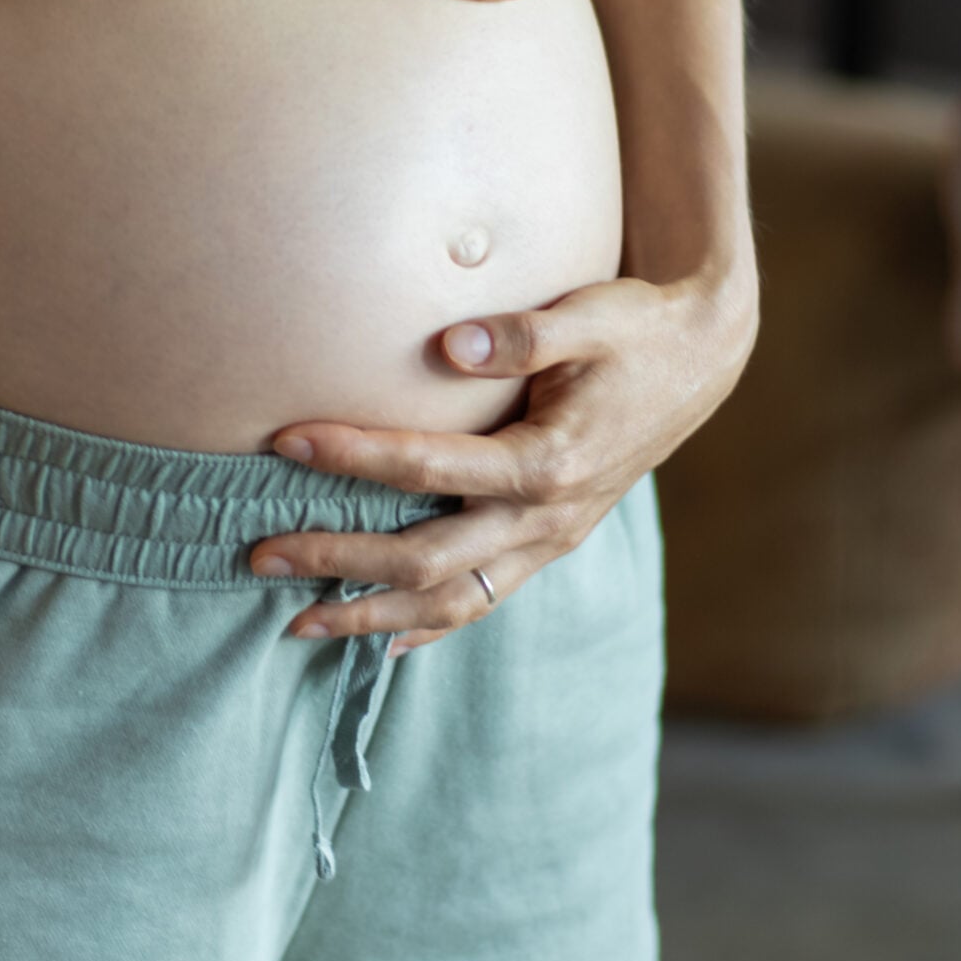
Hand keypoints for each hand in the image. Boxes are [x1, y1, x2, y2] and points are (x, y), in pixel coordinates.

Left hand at [248, 264, 759, 650]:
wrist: (703, 360)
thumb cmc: (638, 328)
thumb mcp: (590, 316)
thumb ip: (522, 334)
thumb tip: (447, 344)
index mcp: (550, 461)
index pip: (429, 467)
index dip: (353, 455)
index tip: (286, 440)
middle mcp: (547, 517)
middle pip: (425, 560)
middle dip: (337, 562)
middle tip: (258, 555)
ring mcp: (550, 540)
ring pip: (452, 602)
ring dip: (371, 618)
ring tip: (294, 626)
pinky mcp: (551, 544)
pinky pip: (485, 602)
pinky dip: (429, 629)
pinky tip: (380, 644)